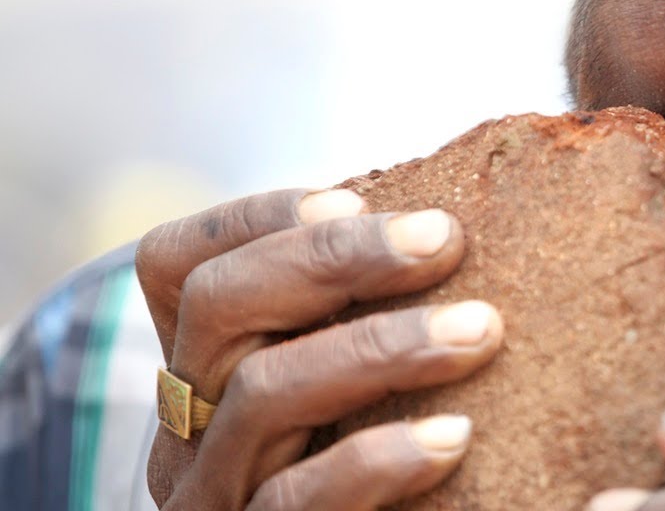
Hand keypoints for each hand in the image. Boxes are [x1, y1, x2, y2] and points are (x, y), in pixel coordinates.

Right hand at [136, 188, 503, 509]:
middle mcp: (184, 425)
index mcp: (201, 365)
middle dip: (334, 257)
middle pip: (218, 308)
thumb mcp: (350, 376)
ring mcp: (210, 496)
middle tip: (444, 239)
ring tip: (481, 327)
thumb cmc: (380, 458)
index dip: (257, 215)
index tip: (360, 191)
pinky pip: (293, 502)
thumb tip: (451, 219)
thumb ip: (364, 311)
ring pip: (260, 394)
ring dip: (379, 347)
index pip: (177, 264)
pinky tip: (454, 437)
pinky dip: (373, 459)